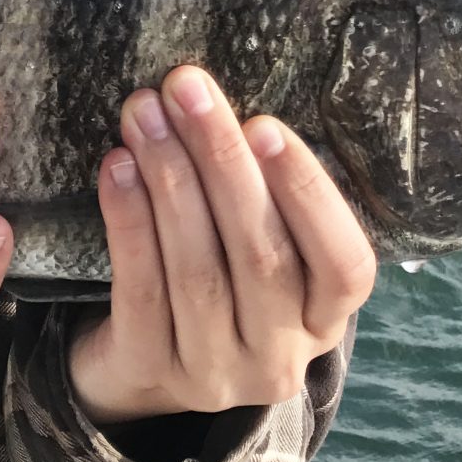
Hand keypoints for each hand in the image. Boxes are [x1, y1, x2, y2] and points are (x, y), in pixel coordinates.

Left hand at [68, 66, 374, 424]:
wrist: (140, 366)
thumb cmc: (216, 278)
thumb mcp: (261, 249)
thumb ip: (264, 196)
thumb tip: (224, 106)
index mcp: (324, 319)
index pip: (344, 266)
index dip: (308, 195)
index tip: (264, 124)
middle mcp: (279, 357)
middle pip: (261, 256)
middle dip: (221, 160)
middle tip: (185, 88)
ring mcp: (215, 372)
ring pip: (198, 270)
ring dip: (170, 179)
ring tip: (144, 114)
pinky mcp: (150, 370)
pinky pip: (141, 290)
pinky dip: (130, 222)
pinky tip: (116, 167)